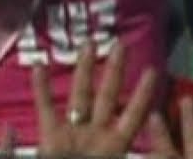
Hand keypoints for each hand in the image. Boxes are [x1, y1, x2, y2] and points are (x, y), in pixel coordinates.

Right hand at [34, 42, 158, 157]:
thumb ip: (133, 152)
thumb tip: (152, 127)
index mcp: (117, 145)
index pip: (133, 114)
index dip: (142, 93)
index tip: (152, 70)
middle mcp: (97, 134)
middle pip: (107, 96)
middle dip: (114, 71)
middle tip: (120, 45)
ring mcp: (73, 134)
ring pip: (79, 95)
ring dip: (84, 70)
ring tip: (88, 45)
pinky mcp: (50, 137)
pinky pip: (46, 108)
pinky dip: (41, 88)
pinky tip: (39, 66)